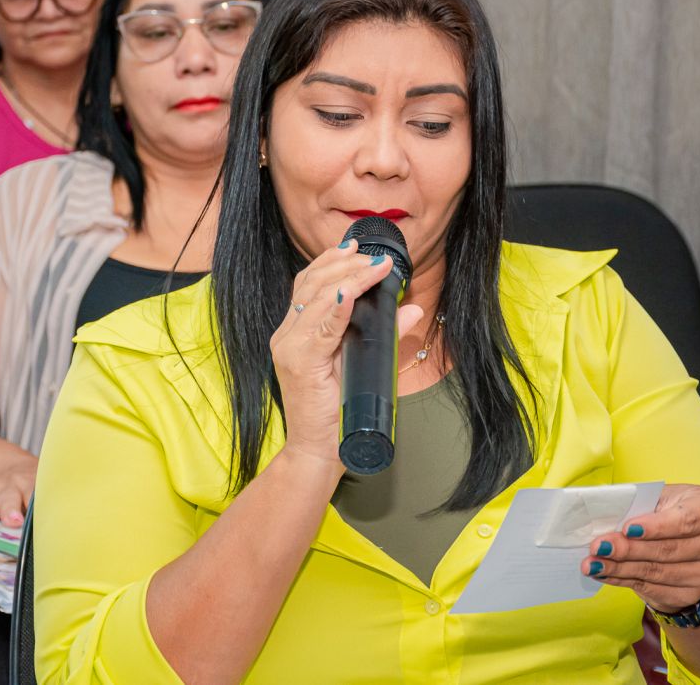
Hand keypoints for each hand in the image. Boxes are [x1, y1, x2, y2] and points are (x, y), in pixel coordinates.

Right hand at [270, 240, 423, 469]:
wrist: (319, 452)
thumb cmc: (338, 411)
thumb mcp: (364, 364)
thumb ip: (385, 336)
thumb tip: (412, 310)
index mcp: (297, 331)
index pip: (309, 283)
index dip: (332, 260)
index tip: (358, 246)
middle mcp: (287, 334)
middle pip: (311, 283)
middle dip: (344, 263)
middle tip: (374, 257)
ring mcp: (289, 347)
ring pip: (316, 297)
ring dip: (348, 277)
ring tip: (374, 267)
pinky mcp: (299, 363)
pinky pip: (320, 326)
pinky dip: (338, 306)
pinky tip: (352, 293)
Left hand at [582, 484, 699, 612]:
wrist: (693, 541)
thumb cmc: (671, 511)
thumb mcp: (661, 498)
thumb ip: (640, 504)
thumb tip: (605, 513)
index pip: (686, 519)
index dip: (656, 526)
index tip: (627, 528)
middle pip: (669, 549)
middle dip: (628, 549)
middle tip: (598, 546)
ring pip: (659, 572)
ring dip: (621, 568)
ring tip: (593, 563)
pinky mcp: (694, 593)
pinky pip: (654, 589)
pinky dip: (624, 581)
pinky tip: (604, 574)